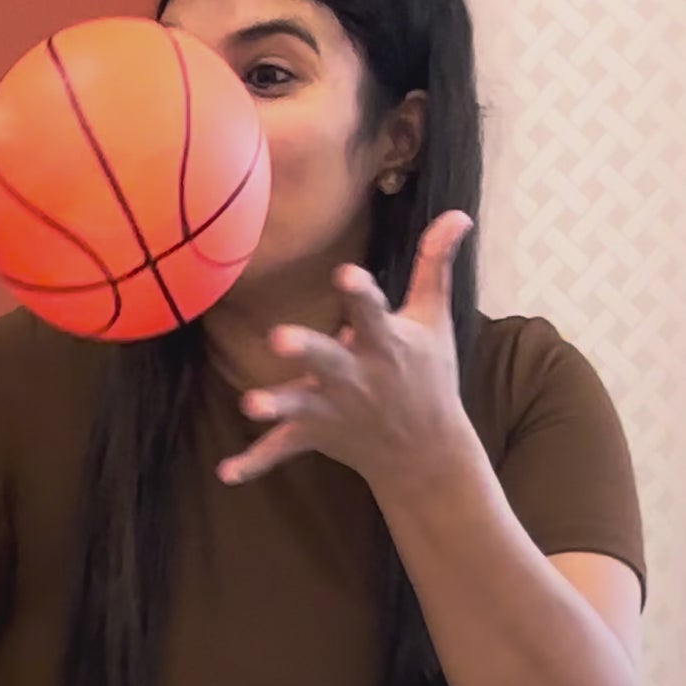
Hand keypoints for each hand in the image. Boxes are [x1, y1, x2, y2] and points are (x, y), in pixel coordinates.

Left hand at [217, 211, 473, 497]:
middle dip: (306, 350)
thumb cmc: (428, 375)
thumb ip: (434, 266)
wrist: (425, 451)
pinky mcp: (315, 433)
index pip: (371, 311)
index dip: (358, 292)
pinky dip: (255, 464)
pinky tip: (227, 472)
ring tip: (250, 405)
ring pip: (299, 405)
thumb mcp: (434, 319)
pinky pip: (280, 450)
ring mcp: (333, 408)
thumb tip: (458, 213)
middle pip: (327, 360)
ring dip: (276, 405)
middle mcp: (356, 376)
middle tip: (278, 338)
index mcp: (384, 343)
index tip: (346, 274)